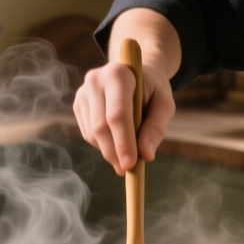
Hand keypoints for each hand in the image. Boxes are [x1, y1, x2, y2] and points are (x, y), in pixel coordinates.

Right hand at [74, 58, 176, 174]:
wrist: (134, 73)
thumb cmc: (153, 89)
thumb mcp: (164, 104)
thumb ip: (157, 127)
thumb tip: (146, 155)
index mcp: (118, 74)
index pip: (118, 114)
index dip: (123, 142)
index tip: (130, 164)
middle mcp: (95, 80)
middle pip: (101, 127)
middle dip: (114, 152)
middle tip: (128, 170)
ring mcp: (83, 92)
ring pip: (92, 133)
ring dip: (109, 152)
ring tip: (126, 158)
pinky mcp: (78, 104)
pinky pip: (88, 134)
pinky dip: (103, 145)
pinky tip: (116, 143)